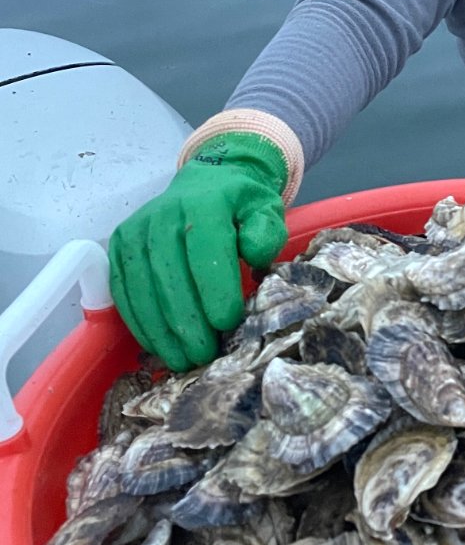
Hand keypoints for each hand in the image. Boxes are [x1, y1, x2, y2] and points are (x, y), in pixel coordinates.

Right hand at [107, 132, 288, 370]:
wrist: (205, 183)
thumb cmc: (240, 205)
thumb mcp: (265, 209)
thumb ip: (266, 232)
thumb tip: (254, 256)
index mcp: (203, 204)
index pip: (205, 252)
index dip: (215, 291)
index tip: (228, 324)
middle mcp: (161, 217)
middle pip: (170, 278)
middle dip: (188, 323)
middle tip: (206, 355)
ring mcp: (134, 234)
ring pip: (143, 291)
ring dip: (162, 332)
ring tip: (183, 361)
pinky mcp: (118, 250)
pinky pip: (125, 293)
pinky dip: (141, 324)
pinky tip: (159, 346)